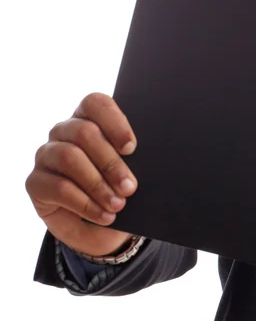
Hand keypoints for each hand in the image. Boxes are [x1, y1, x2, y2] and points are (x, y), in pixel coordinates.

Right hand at [26, 93, 138, 256]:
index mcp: (88, 117)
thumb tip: (148, 159)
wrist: (100, 223)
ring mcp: (46, 154)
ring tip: (119, 204)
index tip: (132, 148)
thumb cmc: (119, 186)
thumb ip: (137, 160)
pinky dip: (86, 204)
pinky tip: (105, 215)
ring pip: (70, 157)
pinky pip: (59, 187)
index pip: (95, 104)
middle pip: (84, 132)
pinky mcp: (35, 182)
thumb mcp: (132, 171)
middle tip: (130, 187)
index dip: (114, 123)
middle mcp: (63, 131)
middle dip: (111, 162)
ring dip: (98, 184)